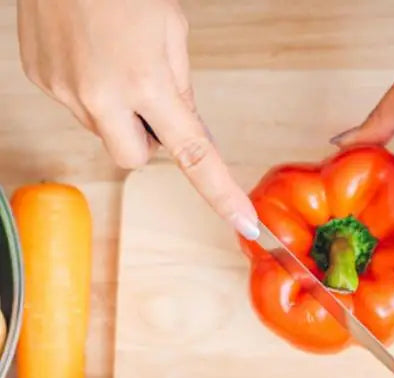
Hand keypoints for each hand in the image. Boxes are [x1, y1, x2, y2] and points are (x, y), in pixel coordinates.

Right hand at [16, 0, 258, 238]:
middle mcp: (100, 96)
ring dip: (117, 113)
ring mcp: (64, 90)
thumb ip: (181, 90)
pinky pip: (77, 108)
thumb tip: (191, 135)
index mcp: (146, 83)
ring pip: (105, 133)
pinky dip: (89, 91)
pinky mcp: (41, 80)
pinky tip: (89, 55)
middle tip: (147, 95)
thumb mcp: (171, 31)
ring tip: (112, 60)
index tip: (245, 223)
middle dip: (148, 139)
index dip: (223, 194)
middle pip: (136, 158)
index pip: (195, 157)